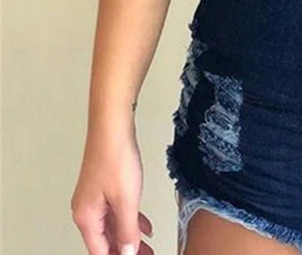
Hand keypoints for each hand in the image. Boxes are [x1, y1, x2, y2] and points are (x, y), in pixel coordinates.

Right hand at [71, 125, 154, 254]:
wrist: (112, 127)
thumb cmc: (115, 159)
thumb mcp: (126, 199)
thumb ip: (127, 229)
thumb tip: (127, 253)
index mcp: (86, 217)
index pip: (100, 251)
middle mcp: (86, 210)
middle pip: (106, 240)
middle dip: (125, 251)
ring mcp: (95, 197)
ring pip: (112, 226)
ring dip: (129, 237)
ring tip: (147, 248)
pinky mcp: (105, 185)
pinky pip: (117, 210)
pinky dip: (130, 219)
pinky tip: (144, 226)